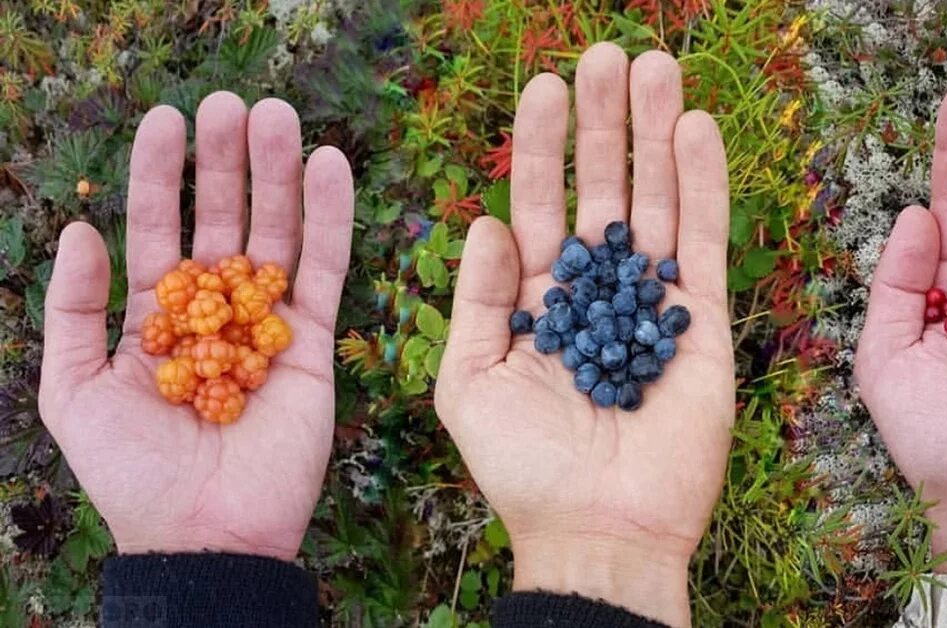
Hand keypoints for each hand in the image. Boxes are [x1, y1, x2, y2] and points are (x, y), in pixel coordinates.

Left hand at [38, 93, 353, 561]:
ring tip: (276, 116)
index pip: (158, 226)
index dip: (160, 173)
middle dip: (225, 160)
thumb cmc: (131, 472)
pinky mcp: (315, 343)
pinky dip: (330, 219)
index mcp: (157, 314)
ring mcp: (268, 323)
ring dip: (278, 174)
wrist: (204, 533)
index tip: (166, 117)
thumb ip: (72, 310)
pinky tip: (329, 167)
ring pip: (276, 233)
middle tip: (231, 102)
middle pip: (223, 217)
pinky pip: (324, 271)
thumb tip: (79, 230)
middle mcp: (216, 308)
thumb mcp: (73, 390)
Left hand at [435, 43, 732, 625]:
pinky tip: (695, 131)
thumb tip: (486, 222)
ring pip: (655, 204)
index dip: (540, 147)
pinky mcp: (701, 325)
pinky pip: (702, 244)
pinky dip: (702, 187)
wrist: (598, 532)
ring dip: (655, 136)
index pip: (538, 205)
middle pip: (602, 190)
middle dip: (603, 124)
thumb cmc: (523, 469)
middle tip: (608, 54)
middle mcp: (596, 293)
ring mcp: (651, 305)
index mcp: (539, 302)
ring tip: (656, 68)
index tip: (545, 84)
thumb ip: (477, 300)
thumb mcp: (470, 384)